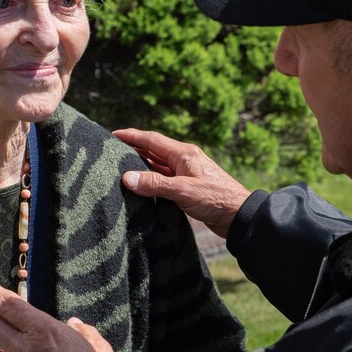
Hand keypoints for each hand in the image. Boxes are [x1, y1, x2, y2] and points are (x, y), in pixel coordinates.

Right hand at [113, 128, 250, 238]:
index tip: (112, 135)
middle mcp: (185, 160)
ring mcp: (187, 174)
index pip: (152, 140)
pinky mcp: (189, 188)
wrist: (239, 216)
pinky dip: (152, 180)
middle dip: (133, 149)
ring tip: (121, 167)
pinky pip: (165, 180)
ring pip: (159, 166)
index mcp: (184, 154)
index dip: (132, 136)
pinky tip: (142, 186)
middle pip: (154, 151)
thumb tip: (126, 178)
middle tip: (112, 151)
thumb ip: (155, 184)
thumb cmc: (215, 199)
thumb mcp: (183, 191)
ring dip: (142, 165)